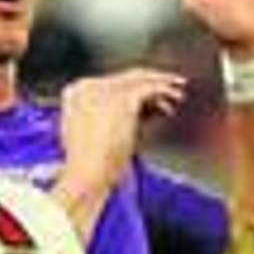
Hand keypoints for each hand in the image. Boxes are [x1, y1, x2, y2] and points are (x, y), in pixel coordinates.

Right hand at [54, 67, 187, 235]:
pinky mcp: (123, 97)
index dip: (131, 89)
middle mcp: (89, 85)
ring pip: (140, 79)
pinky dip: (165, 91)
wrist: (87, 174)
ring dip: (161, 84)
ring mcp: (106, 89)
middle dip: (149, 84)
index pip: (110, 84)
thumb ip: (111, 120)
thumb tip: (141, 113)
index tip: (148, 100)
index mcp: (75, 93)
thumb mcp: (95, 138)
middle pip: (125, 78)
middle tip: (169, 92)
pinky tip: (176, 97)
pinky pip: (150, 87)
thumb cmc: (89, 167)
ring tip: (178, 93)